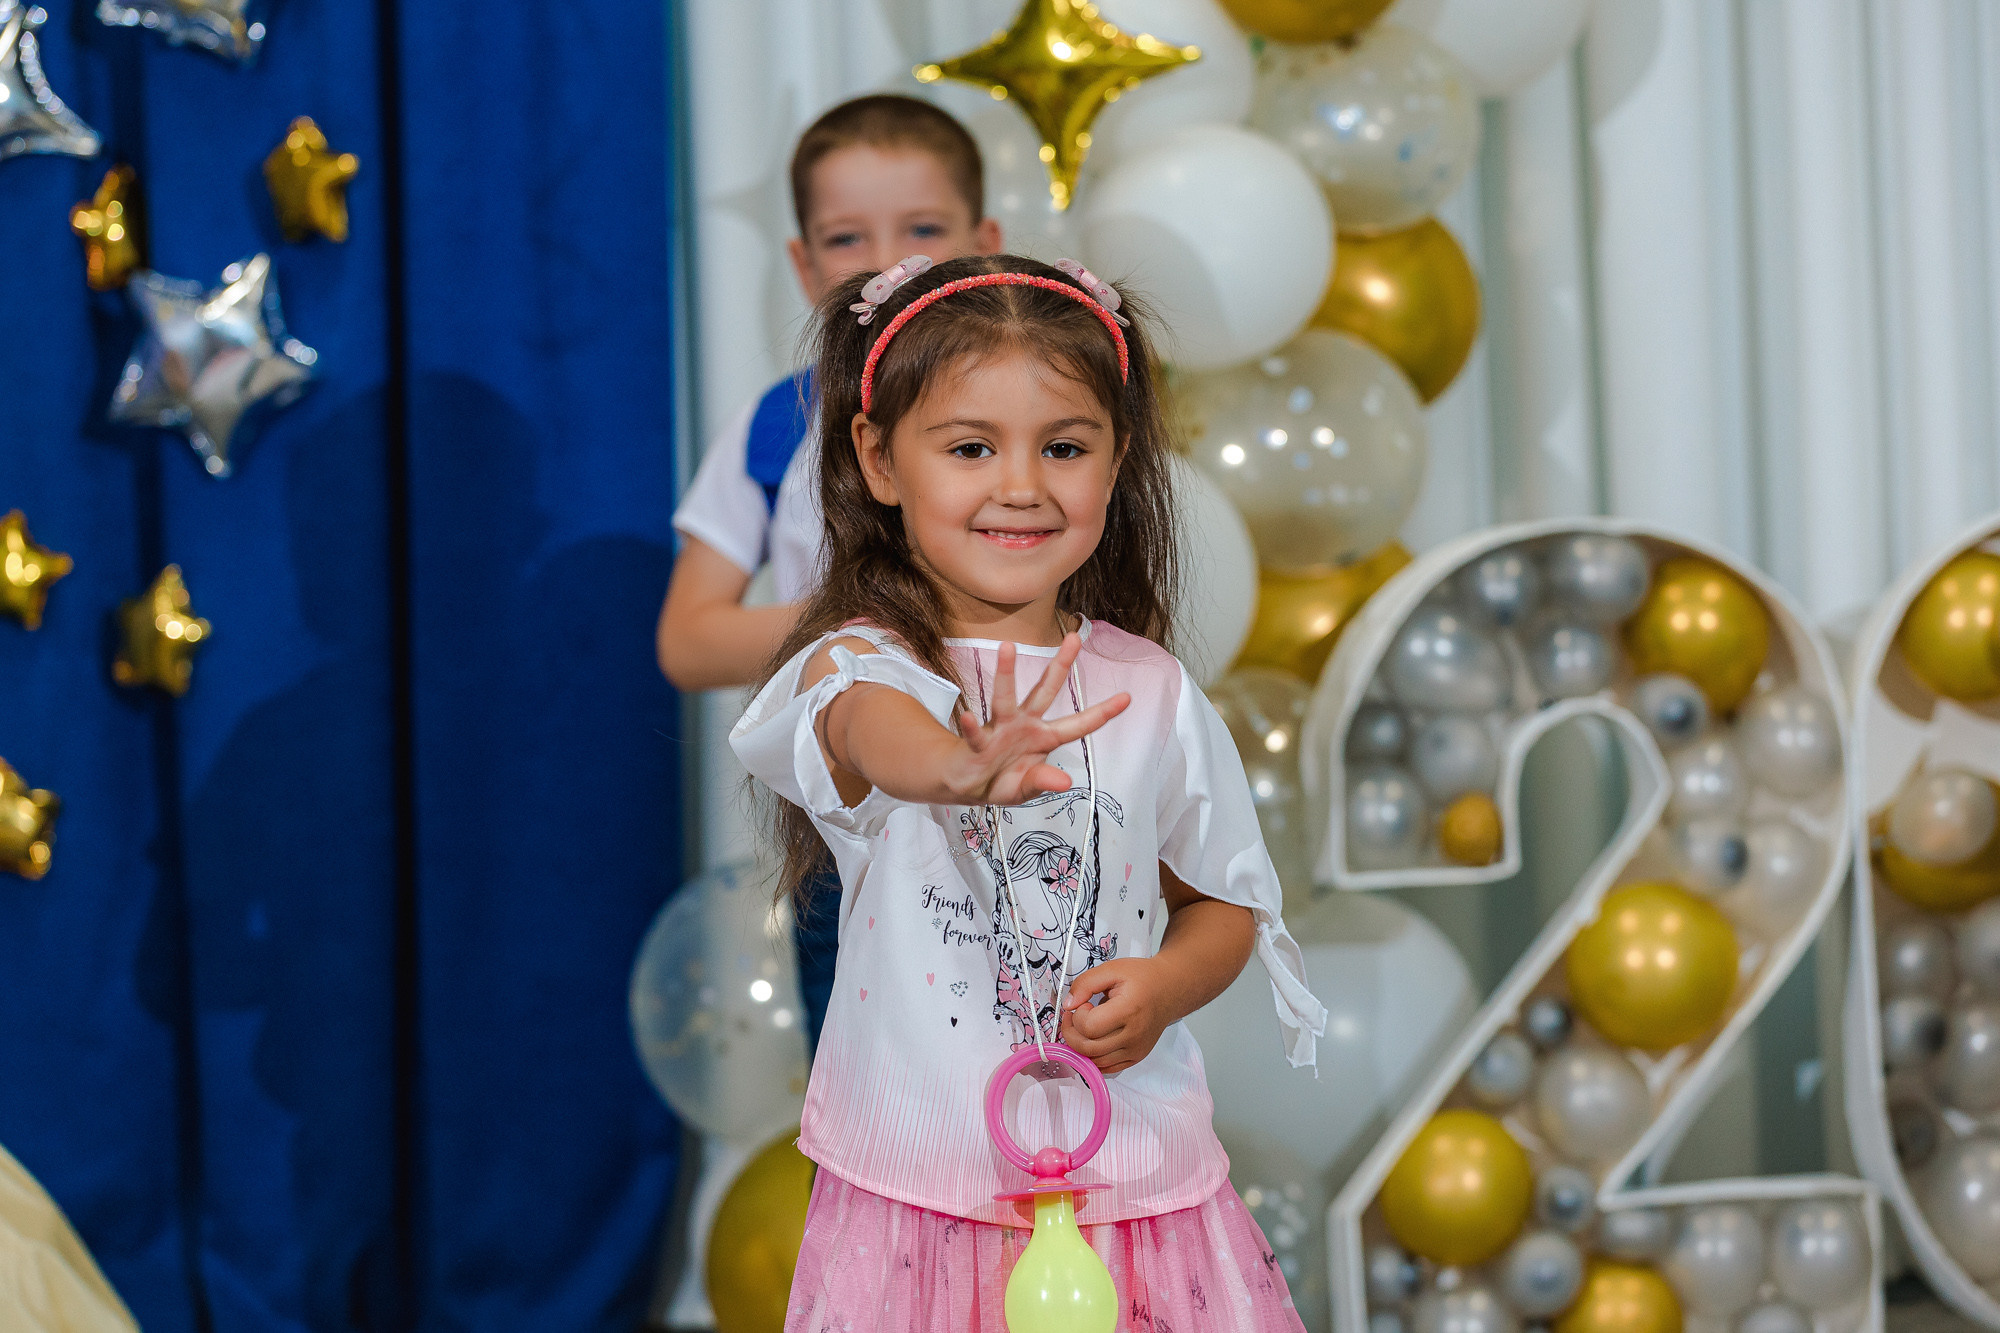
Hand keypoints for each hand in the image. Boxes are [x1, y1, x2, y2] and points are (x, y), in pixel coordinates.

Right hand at [949, 635, 1128, 805]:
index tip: (1127, 697)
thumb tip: (1066, 782)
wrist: (967, 786)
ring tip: (1008, 648)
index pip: (1079, 724)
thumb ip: (1044, 783)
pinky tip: (967, 716)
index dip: (1102, 712)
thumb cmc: (1000, 781)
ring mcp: (1000, 730)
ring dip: (1006, 674)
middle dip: (1060, 665)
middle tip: (1073, 638)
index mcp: (1044, 738)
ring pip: (1005, 699)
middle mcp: (1025, 725)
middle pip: (1045, 691)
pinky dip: (970, 727)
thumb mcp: (1026, 789)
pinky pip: (975, 734)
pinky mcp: (978, 743)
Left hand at [1059, 956, 1175, 1074]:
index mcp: (1128, 1010)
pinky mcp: (1136, 1057)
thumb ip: (1085, 983)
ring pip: (1095, 1062)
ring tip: (1084, 1027)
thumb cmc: (1142, 978)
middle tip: (1073, 1017)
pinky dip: (1093, 1058)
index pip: (1090, 1027)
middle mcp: (1134, 1035)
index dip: (1078, 1016)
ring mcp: (1136, 1050)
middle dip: (1071, 1033)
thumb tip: (1068, 1004)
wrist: (1169, 989)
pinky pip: (1107, 1068)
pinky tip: (1092, 1041)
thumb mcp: (1112, 969)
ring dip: (1080, 1047)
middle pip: (1088, 1048)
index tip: (1084, 1004)